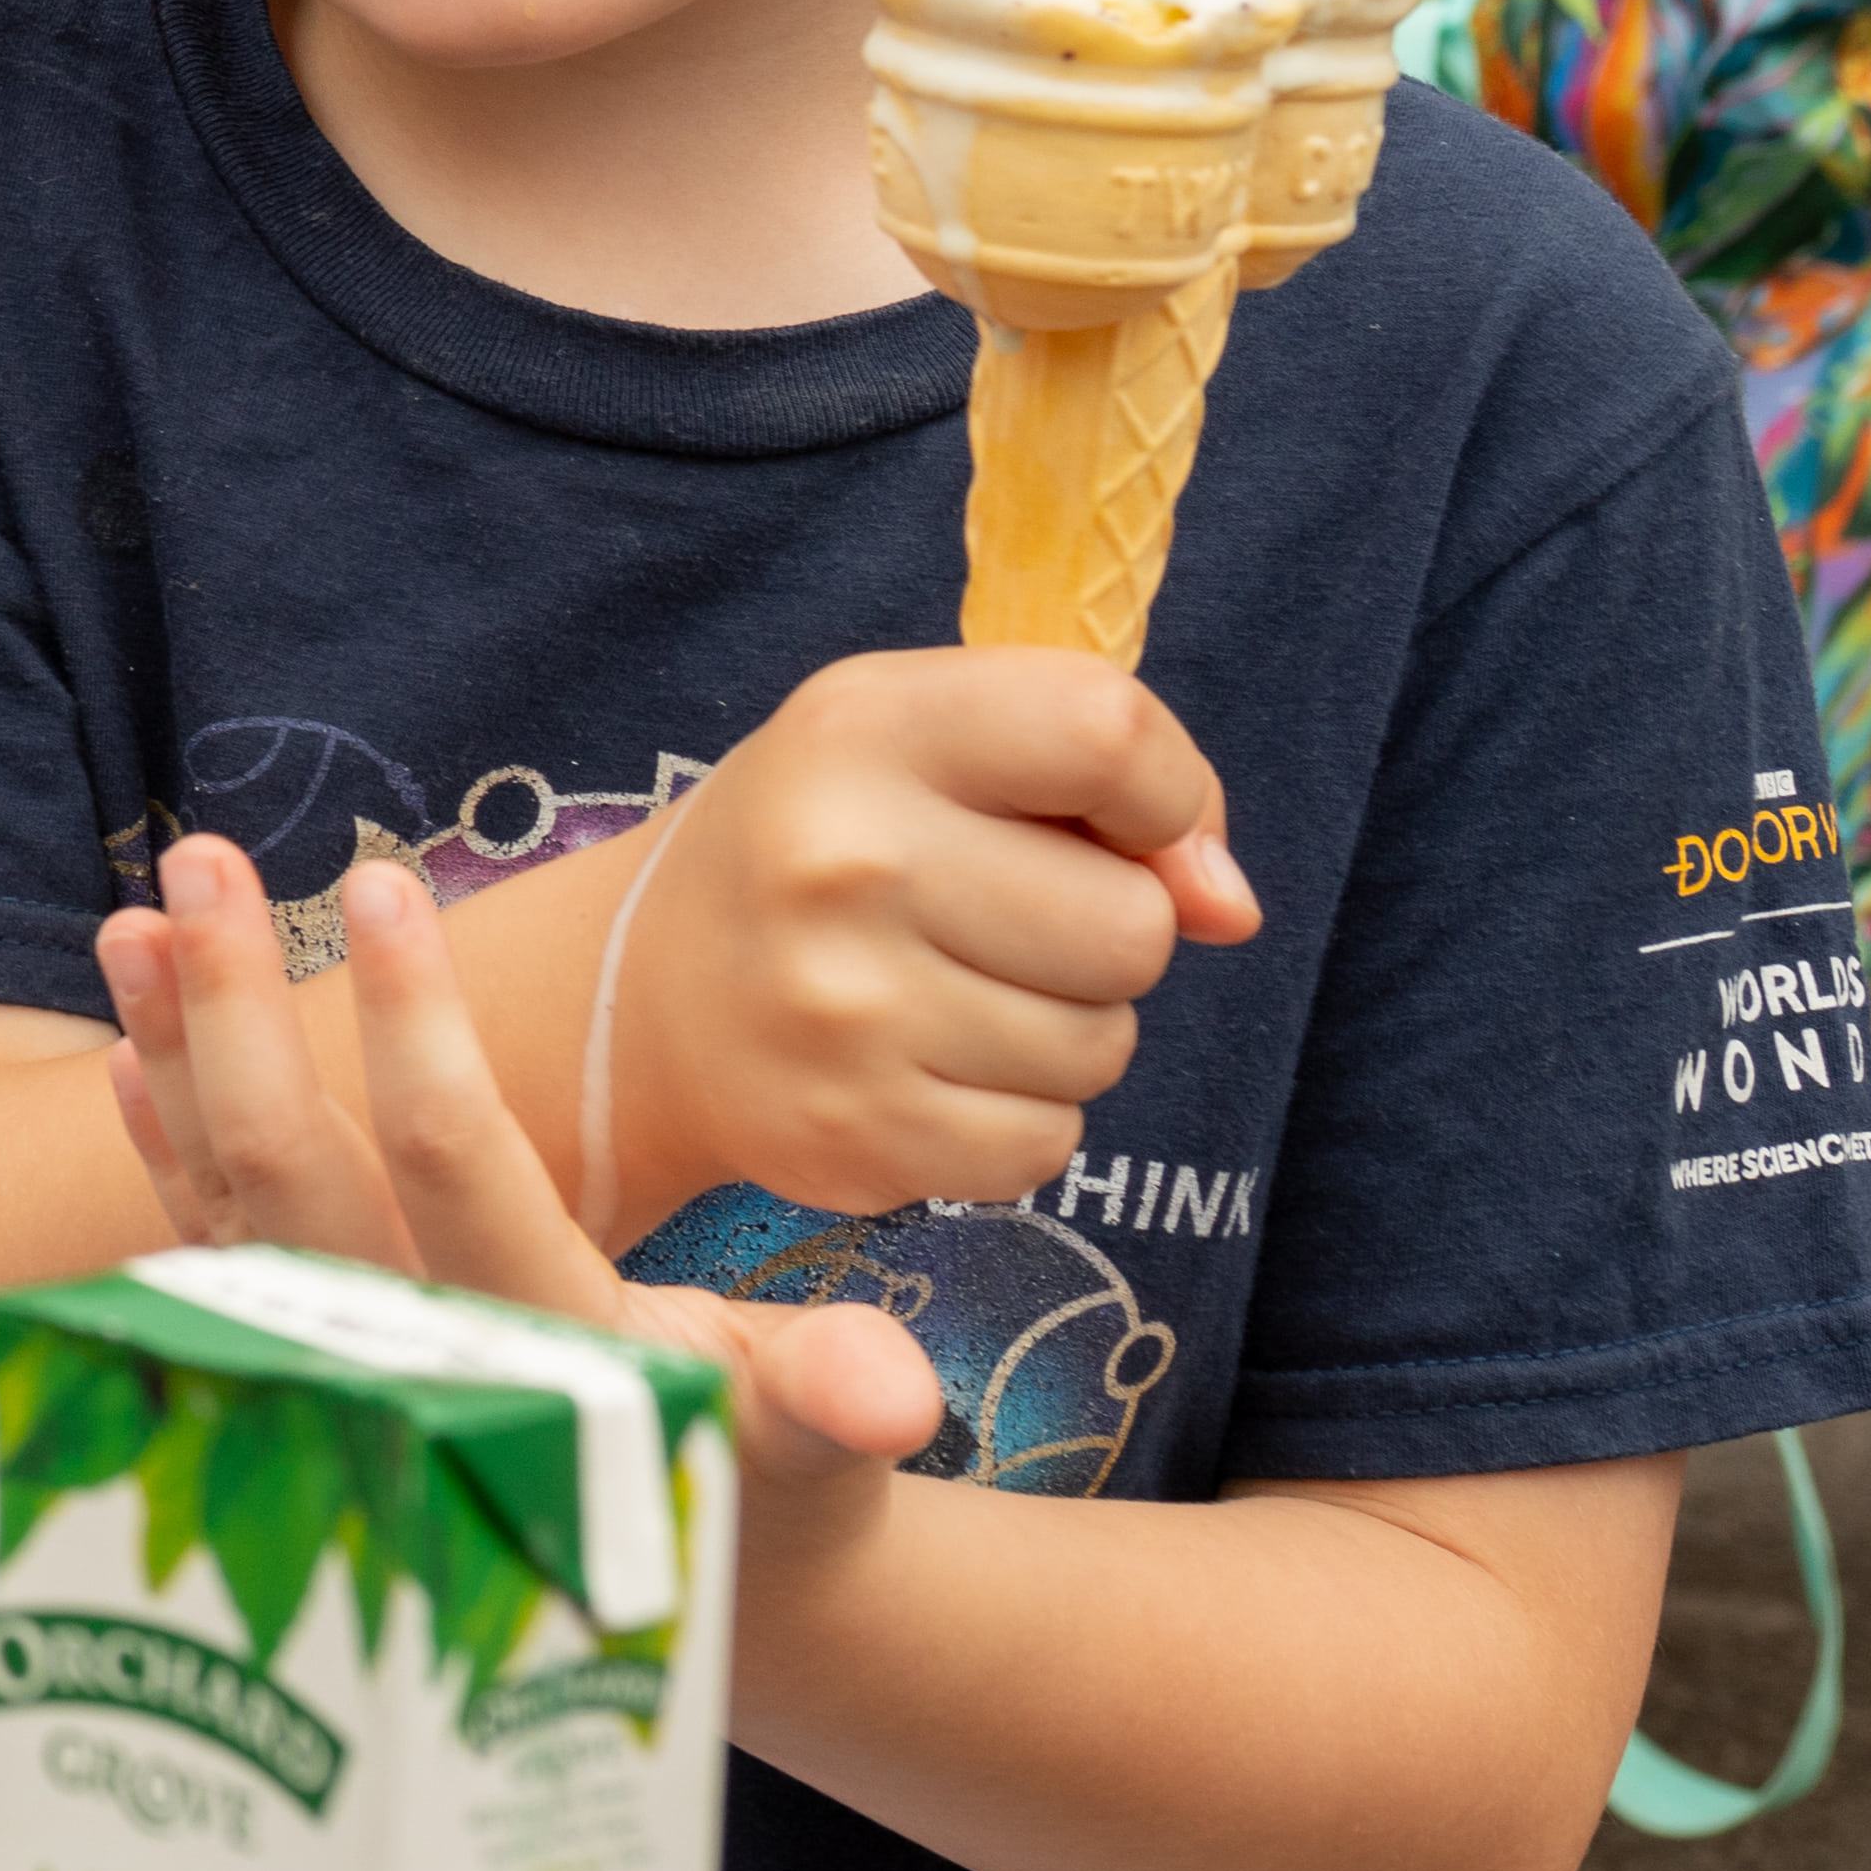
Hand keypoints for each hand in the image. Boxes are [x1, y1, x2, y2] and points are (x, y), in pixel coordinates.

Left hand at [97, 844, 943, 1494]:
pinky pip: (204, 1253)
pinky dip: (160, 1155)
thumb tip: (894, 1395)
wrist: (662, 1598)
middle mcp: (410, 1358)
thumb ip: (834, 1406)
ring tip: (129, 922)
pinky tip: (122, 1059)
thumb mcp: (805, 1444)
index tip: (387, 880)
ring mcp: (333, 1370)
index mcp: (541, 1348)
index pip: (453, 1160)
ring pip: (223, 1197)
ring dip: (171, 1057)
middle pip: (293, 1164)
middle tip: (201, 860)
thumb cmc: (755, 1480)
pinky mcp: (297, 1373)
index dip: (415, 1021)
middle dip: (239, 1008)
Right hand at [583, 656, 1261, 1226]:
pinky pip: (1047, 1142)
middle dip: (1101, 936)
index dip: (1163, 794)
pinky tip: (928, 1074)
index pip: (1110, 732)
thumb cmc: (826, 847)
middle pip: (1133, 925)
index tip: (1112, 826)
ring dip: (1059, 1031)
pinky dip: (1014, 1118)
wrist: (641, 997)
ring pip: (1102, 1045)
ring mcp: (843, 1010)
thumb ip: (1105, 774)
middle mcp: (843, 862)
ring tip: (949, 997)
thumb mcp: (930, 741)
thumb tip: (1229, 909)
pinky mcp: (857, 1133)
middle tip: (993, 925)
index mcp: (865, 728)